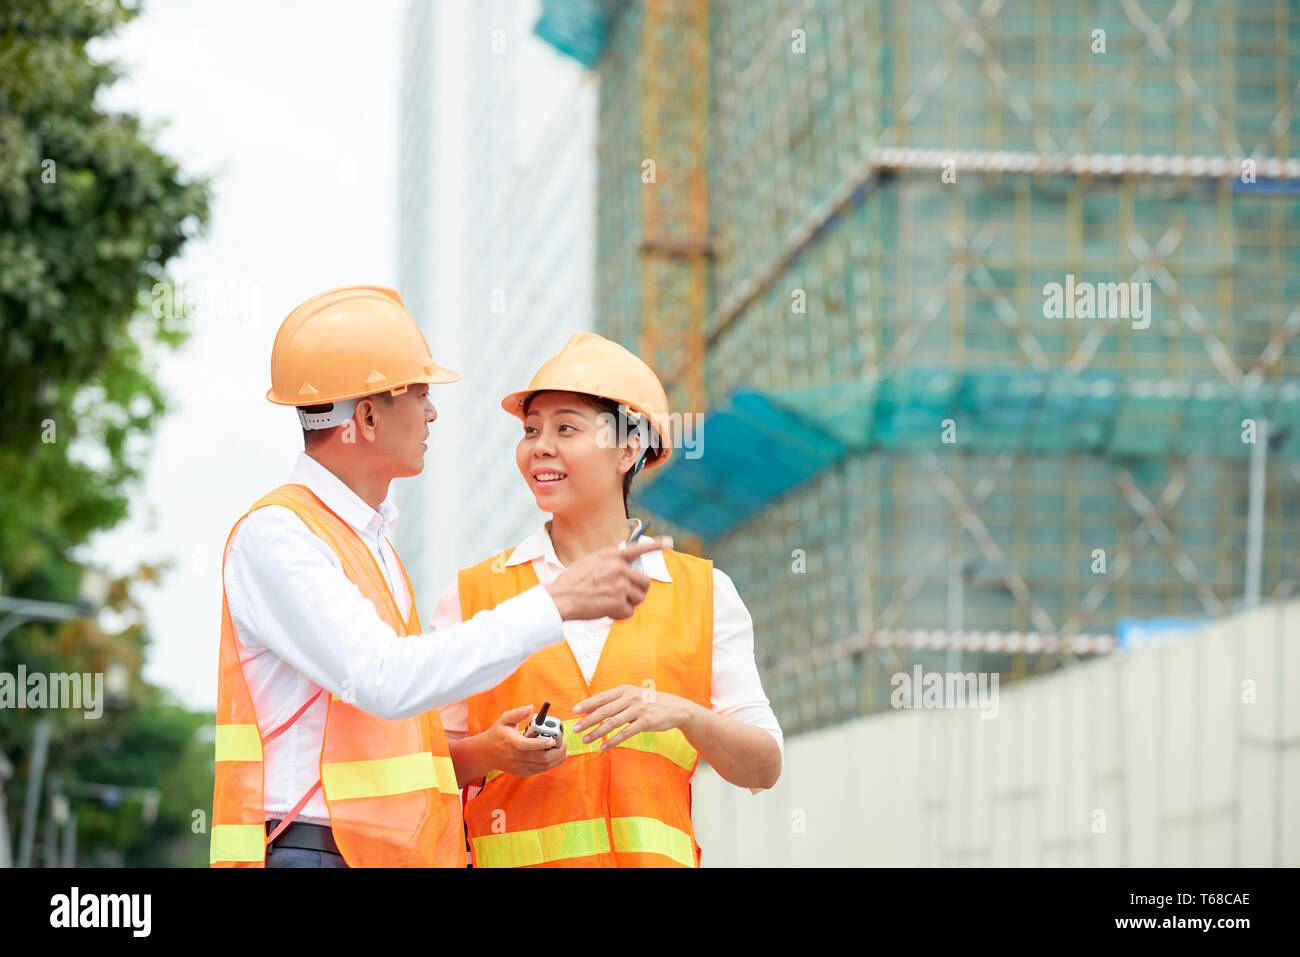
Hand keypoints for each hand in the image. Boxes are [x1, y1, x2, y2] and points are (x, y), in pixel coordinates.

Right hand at [485, 705, 567, 775]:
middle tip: (565, 743)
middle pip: (539, 758)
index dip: (542, 743)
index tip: (553, 739)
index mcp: (510, 742)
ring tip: (564, 749)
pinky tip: (558, 757)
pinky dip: (551, 765)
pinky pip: (540, 770)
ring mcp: (519, 766)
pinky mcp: (522, 772)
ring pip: (542, 766)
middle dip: (556, 752)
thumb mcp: (504, 719)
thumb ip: (518, 713)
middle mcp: (515, 757)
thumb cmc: (497, 734)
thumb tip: (530, 708)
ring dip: (556, 759)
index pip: (527, 745)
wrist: (486, 753)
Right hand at [544, 537, 671, 620]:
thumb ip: (609, 563)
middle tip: (623, 596)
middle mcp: (619, 568)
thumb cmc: (572, 583)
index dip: (656, 545)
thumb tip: (623, 569)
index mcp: (611, 556)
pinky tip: (606, 611)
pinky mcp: (618, 601)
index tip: (670, 543)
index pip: (638, 548)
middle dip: (637, 592)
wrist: (560, 598)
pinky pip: (629, 612)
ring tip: (610, 603)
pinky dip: (620, 615)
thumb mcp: (590, 562)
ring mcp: (620, 584)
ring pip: (639, 598)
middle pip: (645, 582)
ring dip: (628, 604)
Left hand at [570, 685, 697, 749]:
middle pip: (604, 710)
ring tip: (586, 740)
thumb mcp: (633, 696)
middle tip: (576, 729)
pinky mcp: (645, 722)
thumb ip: (615, 701)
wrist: (676, 708)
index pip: (602, 697)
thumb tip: (593, 708)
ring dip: (597, 733)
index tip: (574, 710)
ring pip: (612, 723)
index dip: (587, 703)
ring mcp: (638, 710)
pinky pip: (625, 733)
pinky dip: (612, 741)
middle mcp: (630, 698)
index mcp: (625, 690)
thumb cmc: (651, 702)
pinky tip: (603, 747)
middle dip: (587, 720)